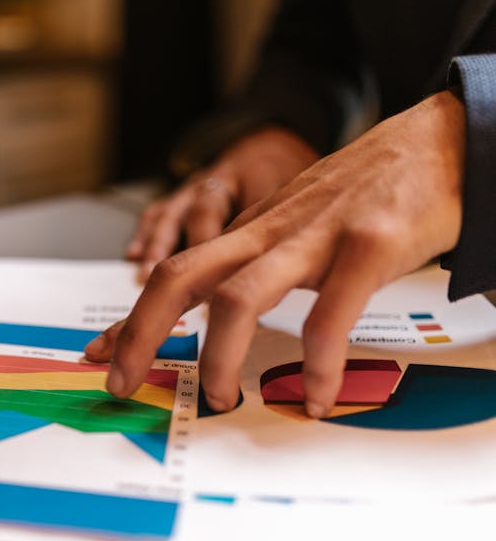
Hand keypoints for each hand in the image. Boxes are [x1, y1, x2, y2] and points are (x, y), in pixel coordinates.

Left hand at [87, 91, 464, 417]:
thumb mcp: (297, 224)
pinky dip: (317, 361)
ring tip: (220, 401)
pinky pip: (331, 312)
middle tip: (122, 381)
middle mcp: (269, 232)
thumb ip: (263, 262)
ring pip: (239, 297)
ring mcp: (316, 236)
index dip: (132, 317)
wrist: (438, 138)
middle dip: (141, 332)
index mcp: (251, 232)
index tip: (102, 353)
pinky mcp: (369, 245)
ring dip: (219, 357)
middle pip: (180, 278)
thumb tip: (231, 310)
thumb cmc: (367, 191)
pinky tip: (315, 395)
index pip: (173, 273)